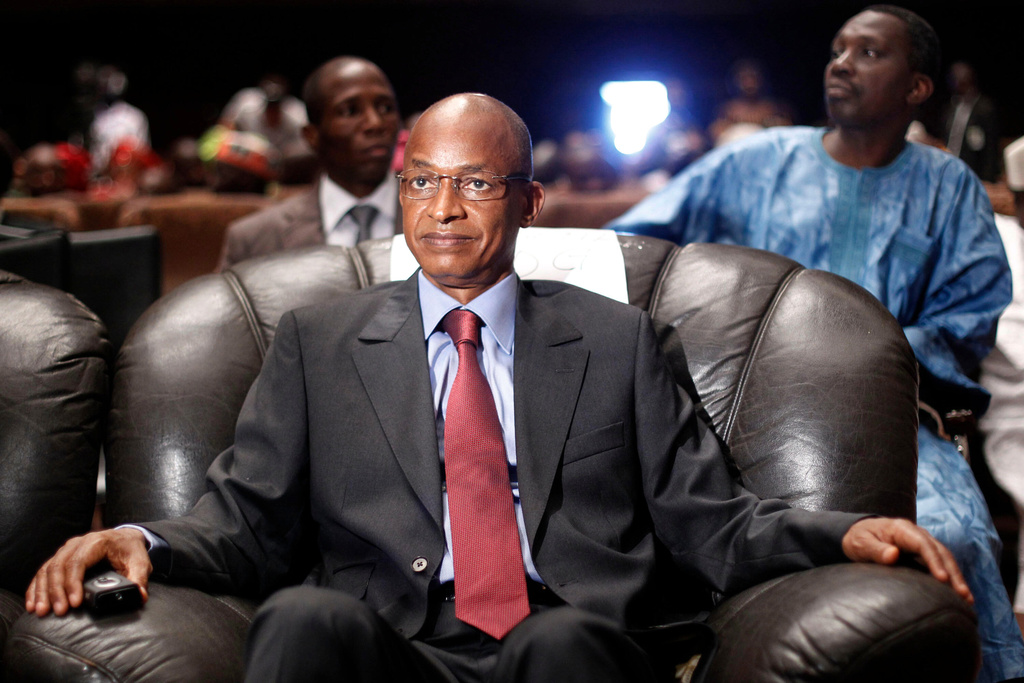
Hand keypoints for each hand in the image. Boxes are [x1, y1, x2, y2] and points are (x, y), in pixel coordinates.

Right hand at [26, 527, 151, 616]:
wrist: (125, 539)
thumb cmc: (131, 551)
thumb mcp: (140, 562)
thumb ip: (139, 578)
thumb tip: (139, 596)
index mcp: (96, 542)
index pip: (78, 562)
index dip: (73, 583)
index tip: (74, 603)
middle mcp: (78, 543)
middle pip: (59, 566)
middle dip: (56, 591)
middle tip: (58, 612)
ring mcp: (67, 549)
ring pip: (47, 569)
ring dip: (42, 591)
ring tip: (41, 611)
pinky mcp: (61, 557)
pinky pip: (43, 571)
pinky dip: (36, 587)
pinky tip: (32, 603)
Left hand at [842, 517, 972, 603]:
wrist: (857, 533)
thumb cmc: (858, 538)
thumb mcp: (860, 543)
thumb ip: (875, 550)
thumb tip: (893, 555)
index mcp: (903, 529)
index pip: (924, 545)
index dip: (934, 561)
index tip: (943, 579)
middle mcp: (917, 535)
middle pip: (941, 552)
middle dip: (953, 573)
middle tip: (963, 595)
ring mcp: (922, 544)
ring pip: (945, 559)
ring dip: (956, 578)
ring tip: (967, 599)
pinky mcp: (923, 554)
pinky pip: (940, 565)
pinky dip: (950, 578)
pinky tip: (958, 595)